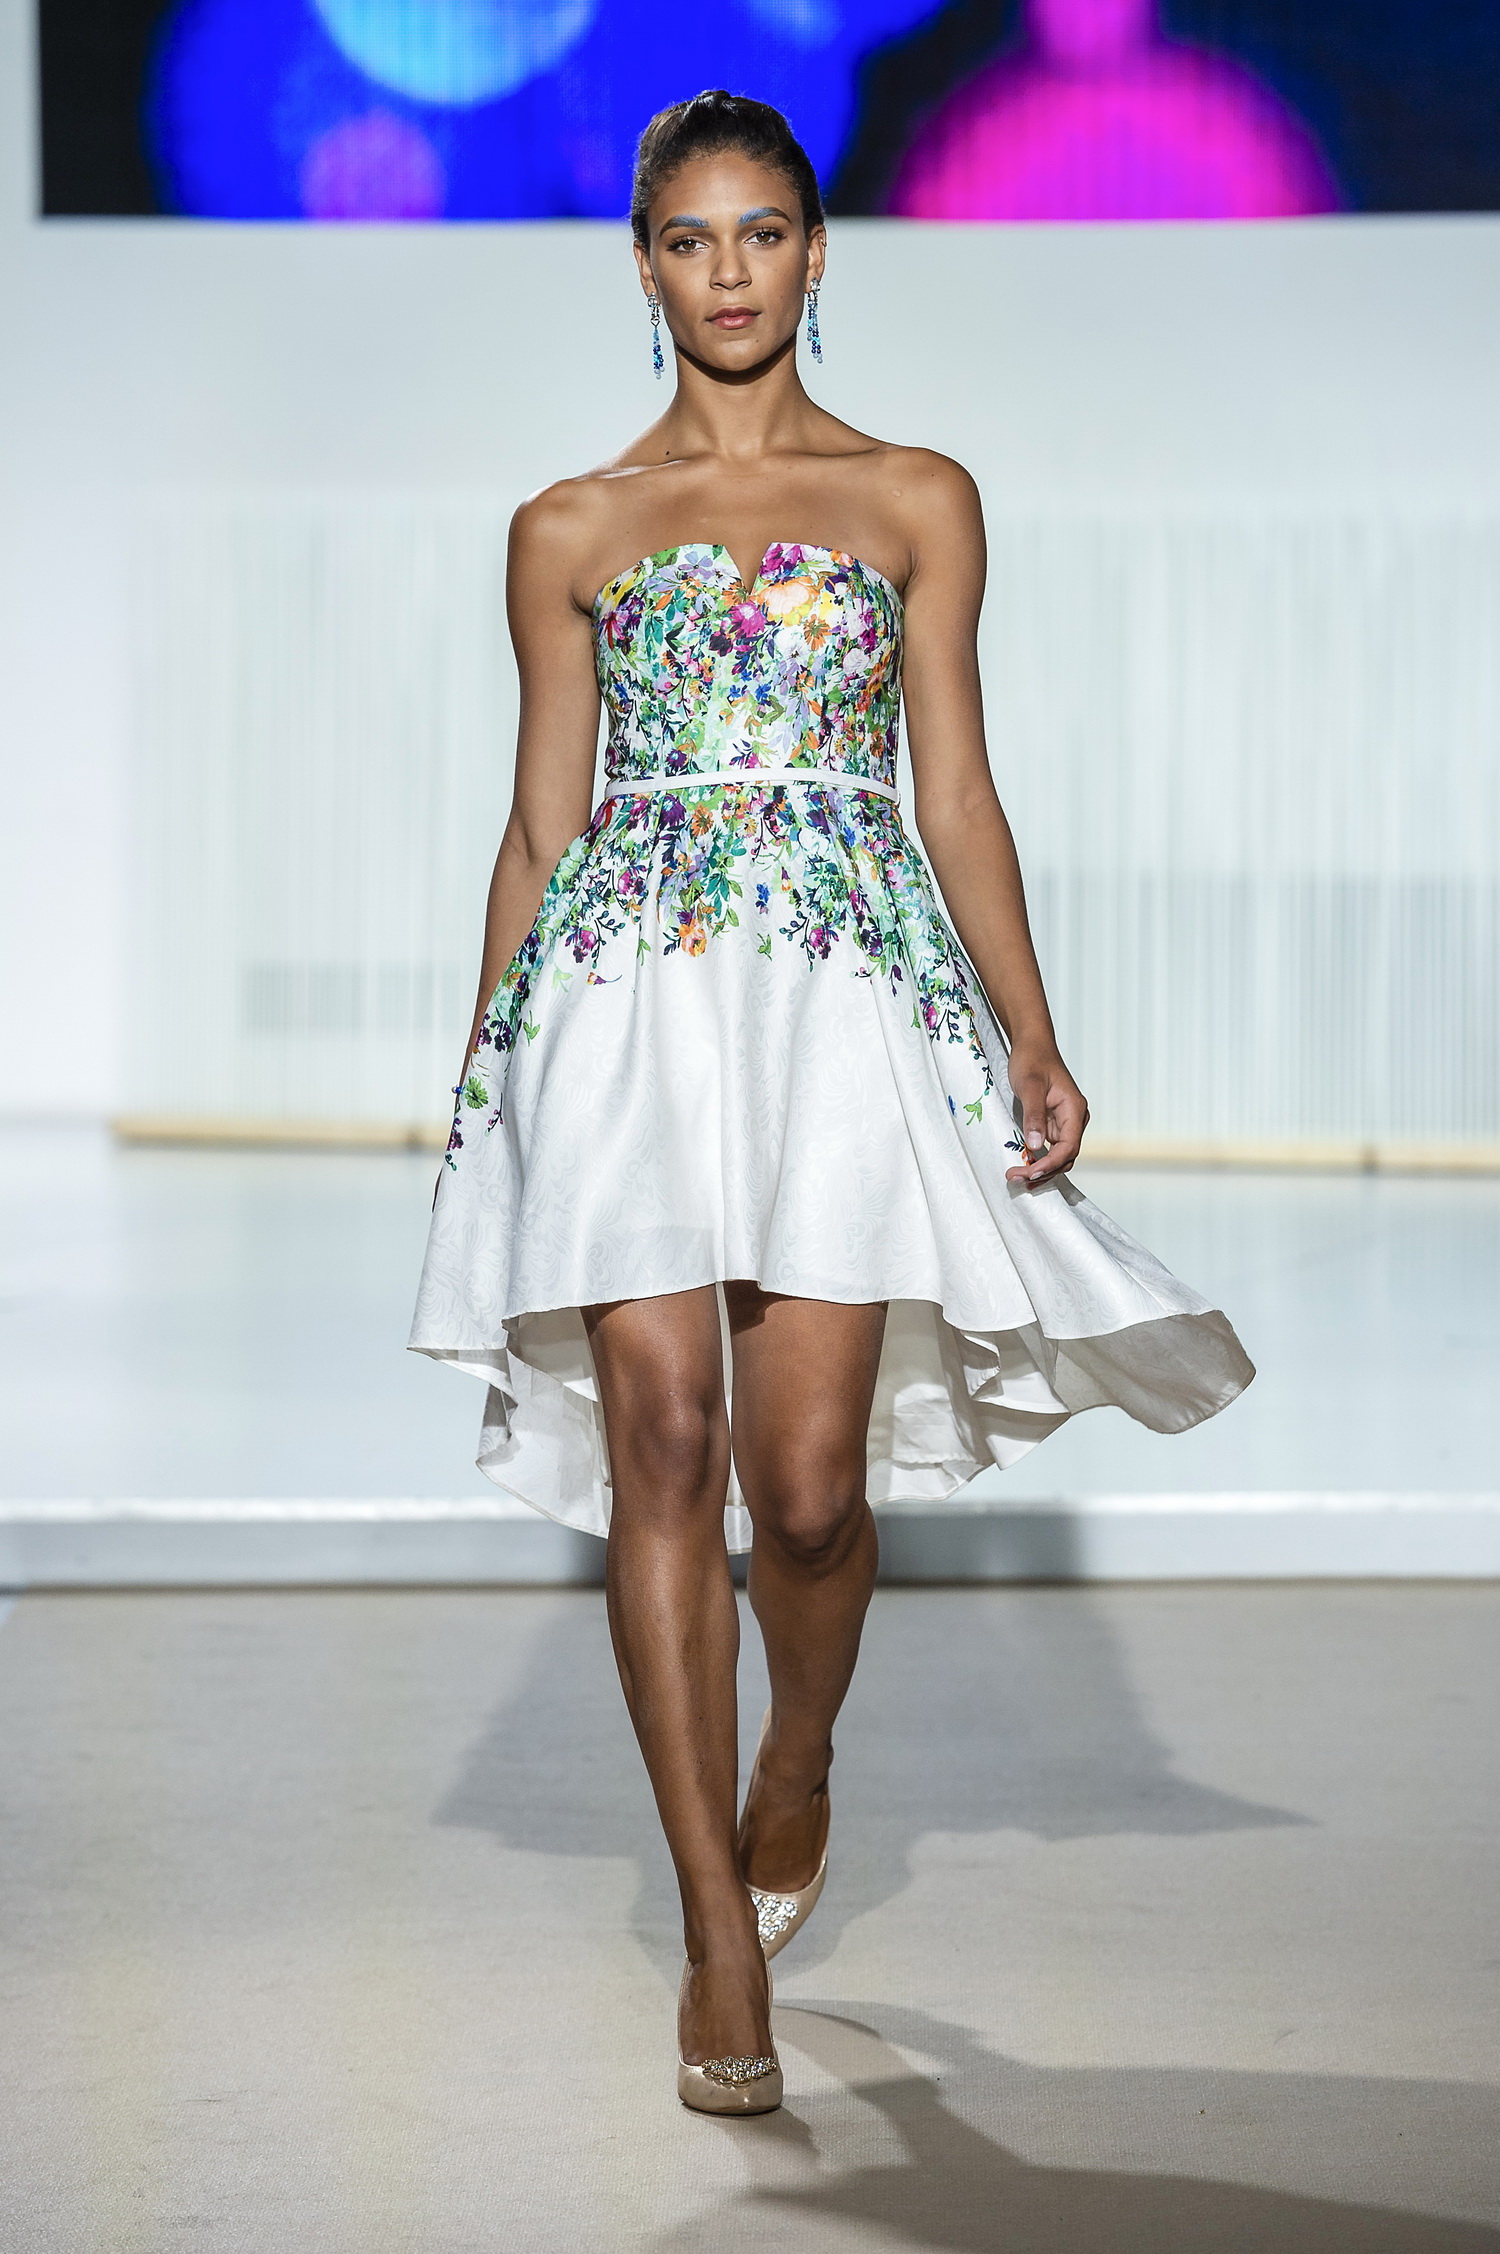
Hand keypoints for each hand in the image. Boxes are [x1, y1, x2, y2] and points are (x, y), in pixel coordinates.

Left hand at [1004, 1040, 1088, 1185]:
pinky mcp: (1054, 1124)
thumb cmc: (1032, 1061)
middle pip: (1065, 1156)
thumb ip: (1034, 1116)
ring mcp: (1064, 1123)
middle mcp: (1074, 1119)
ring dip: (1040, 1168)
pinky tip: (1022, 1165)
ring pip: (1058, 1156)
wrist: (1032, 1046)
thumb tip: (1036, 1146)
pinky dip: (1037, 1159)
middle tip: (1015, 1178)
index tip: (1029, 1172)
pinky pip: (1049, 1148)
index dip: (1050, 1163)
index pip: (1069, 1147)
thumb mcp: (1030, 1087)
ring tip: (1016, 1176)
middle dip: (1043, 1171)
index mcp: (1074, 1110)